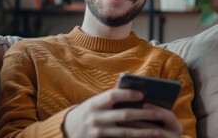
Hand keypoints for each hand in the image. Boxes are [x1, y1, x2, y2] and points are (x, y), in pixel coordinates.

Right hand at [63, 89, 182, 137]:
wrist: (68, 129)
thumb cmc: (87, 112)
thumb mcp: (94, 103)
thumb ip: (109, 100)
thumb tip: (133, 96)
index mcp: (94, 103)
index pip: (112, 96)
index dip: (127, 94)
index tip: (142, 94)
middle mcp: (96, 117)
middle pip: (123, 115)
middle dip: (143, 114)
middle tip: (158, 113)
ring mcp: (98, 131)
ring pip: (126, 131)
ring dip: (143, 131)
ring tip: (158, 131)